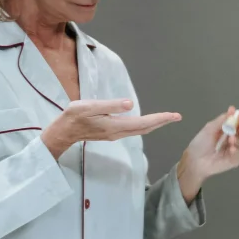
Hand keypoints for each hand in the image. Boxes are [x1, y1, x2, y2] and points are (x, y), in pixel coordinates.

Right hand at [42, 99, 181, 158]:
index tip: (174, 115)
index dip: (160, 119)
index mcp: (115, 126)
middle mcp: (118, 132)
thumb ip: (110, 106)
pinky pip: (134, 130)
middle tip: (177, 116)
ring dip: (154, 124)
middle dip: (161, 122)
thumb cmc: (72, 117)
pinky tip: (147, 122)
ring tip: (166, 118)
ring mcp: (115, 134)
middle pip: (145, 129)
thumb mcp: (88, 107)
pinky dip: (145, 125)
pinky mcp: (111, 133)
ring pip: (140, 130)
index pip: (143, 123)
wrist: (62, 132)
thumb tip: (130, 104)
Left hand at [176, 106, 238, 200]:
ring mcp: (236, 149)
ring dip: (238, 140)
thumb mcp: (210, 128)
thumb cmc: (201, 143)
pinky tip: (231, 150)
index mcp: (230, 127)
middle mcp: (235, 137)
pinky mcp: (235, 160)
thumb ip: (222, 120)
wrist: (195, 159)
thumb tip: (233, 109)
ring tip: (230, 140)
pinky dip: (237, 151)